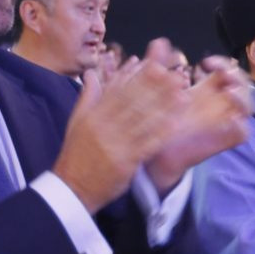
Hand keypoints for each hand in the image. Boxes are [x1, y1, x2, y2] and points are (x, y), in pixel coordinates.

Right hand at [52, 62, 185, 212]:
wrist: (72, 189)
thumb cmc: (76, 154)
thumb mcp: (76, 122)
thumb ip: (87, 97)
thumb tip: (91, 73)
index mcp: (93, 115)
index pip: (118, 90)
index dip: (137, 76)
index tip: (155, 64)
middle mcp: (104, 127)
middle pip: (133, 102)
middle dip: (156, 87)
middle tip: (175, 74)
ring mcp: (114, 144)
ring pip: (143, 121)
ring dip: (164, 107)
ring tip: (182, 94)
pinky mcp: (124, 162)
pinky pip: (146, 145)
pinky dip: (161, 133)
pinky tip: (175, 123)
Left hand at [146, 62, 252, 192]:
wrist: (155, 153)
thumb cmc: (159, 121)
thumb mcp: (157, 91)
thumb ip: (158, 66)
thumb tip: (159, 42)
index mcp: (208, 89)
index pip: (227, 69)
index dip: (222, 62)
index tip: (205, 63)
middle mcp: (220, 103)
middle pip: (243, 84)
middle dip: (237, 75)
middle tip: (223, 75)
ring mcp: (225, 121)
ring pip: (248, 106)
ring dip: (243, 97)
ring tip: (228, 93)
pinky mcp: (225, 140)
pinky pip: (243, 133)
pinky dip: (241, 126)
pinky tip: (231, 120)